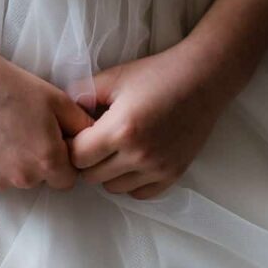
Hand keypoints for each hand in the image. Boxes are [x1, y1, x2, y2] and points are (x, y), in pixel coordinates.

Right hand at [0, 45, 97, 194]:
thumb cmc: (15, 87)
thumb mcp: (57, 100)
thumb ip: (82, 124)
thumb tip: (96, 138)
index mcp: (49, 161)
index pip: (66, 180)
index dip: (62, 162)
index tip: (51, 143)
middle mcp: (25, 178)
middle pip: (40, 180)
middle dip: (38, 163)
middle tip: (25, 132)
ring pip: (15, 181)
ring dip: (14, 165)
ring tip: (5, 132)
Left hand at [68, 41, 229, 199]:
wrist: (203, 79)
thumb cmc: (157, 74)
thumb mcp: (115, 77)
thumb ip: (83, 94)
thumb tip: (64, 113)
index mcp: (120, 129)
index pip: (77, 157)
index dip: (71, 145)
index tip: (77, 134)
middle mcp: (139, 155)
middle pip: (92, 177)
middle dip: (87, 160)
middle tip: (93, 142)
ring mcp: (158, 168)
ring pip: (114, 188)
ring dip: (108, 173)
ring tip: (114, 149)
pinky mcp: (173, 174)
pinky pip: (140, 194)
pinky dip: (131, 182)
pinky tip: (132, 160)